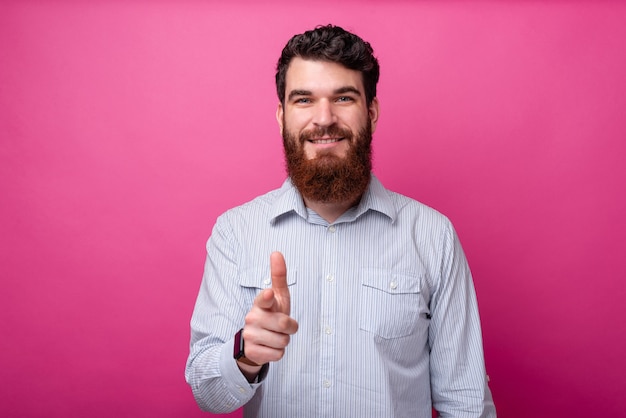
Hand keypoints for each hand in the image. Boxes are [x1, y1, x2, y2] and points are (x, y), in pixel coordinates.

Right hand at [240, 252, 298, 366]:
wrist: (255, 341)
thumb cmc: (271, 314)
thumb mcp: (278, 296)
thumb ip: (278, 276)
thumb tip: (276, 252)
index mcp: (261, 303)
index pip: (264, 299)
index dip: (267, 298)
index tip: (269, 294)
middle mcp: (252, 318)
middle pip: (286, 325)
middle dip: (290, 328)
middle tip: (281, 326)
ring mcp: (250, 335)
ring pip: (283, 341)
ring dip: (284, 341)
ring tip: (274, 336)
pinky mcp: (252, 352)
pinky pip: (278, 354)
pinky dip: (278, 353)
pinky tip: (269, 347)